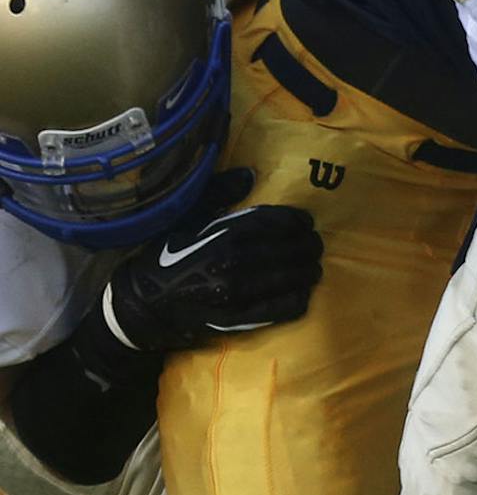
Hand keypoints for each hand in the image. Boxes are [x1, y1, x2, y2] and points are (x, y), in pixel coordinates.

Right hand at [102, 169, 324, 352]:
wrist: (143, 303)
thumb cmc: (167, 256)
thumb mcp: (187, 218)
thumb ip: (219, 194)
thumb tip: (249, 175)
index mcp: (226, 234)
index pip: (280, 223)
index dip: (299, 222)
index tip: (305, 223)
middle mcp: (236, 263)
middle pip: (293, 250)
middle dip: (309, 246)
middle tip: (313, 245)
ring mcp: (239, 294)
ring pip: (293, 278)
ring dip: (309, 271)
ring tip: (312, 268)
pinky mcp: (238, 319)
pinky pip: (281, 309)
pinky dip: (298, 300)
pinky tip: (302, 294)